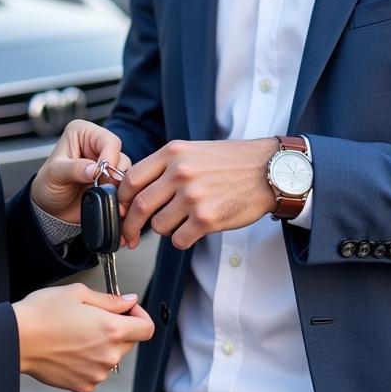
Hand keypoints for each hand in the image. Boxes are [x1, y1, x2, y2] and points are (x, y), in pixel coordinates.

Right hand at [12, 284, 154, 391]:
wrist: (16, 339)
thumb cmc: (43, 312)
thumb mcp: (78, 293)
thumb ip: (110, 300)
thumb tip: (129, 301)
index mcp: (111, 329)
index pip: (147, 328)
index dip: (139, 315)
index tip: (127, 309)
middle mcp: (108, 355)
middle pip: (129, 342)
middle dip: (118, 328)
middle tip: (92, 317)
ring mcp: (96, 374)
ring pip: (111, 357)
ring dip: (102, 346)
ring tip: (75, 333)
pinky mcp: (83, 386)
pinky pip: (95, 372)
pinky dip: (88, 362)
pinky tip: (69, 350)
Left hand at [31, 120, 130, 223]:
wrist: (51, 210)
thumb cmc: (47, 186)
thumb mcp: (55, 175)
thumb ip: (74, 169)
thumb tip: (95, 169)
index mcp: (82, 132)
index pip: (108, 140)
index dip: (109, 157)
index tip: (102, 175)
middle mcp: (97, 144)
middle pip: (120, 154)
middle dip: (113, 174)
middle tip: (102, 187)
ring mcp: (106, 162)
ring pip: (125, 170)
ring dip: (117, 185)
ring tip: (101, 194)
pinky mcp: (112, 178)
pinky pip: (125, 184)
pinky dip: (120, 193)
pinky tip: (108, 199)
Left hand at [118, 139, 277, 249]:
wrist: (268, 171)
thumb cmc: (230, 162)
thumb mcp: (192, 151)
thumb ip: (164, 167)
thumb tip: (135, 191)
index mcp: (173, 153)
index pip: (132, 179)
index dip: (122, 199)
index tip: (122, 210)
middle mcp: (180, 173)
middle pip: (140, 206)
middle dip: (130, 225)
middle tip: (129, 236)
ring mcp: (193, 196)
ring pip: (159, 226)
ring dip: (164, 230)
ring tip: (178, 223)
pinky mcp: (207, 218)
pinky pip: (179, 239)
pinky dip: (181, 240)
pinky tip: (192, 231)